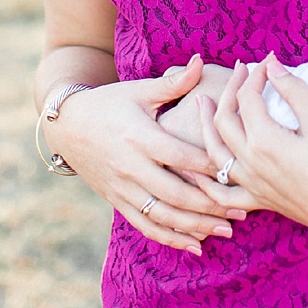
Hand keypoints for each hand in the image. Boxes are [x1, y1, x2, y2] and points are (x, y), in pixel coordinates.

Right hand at [46, 57, 245, 255]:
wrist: (66, 125)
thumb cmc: (108, 103)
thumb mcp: (138, 91)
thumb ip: (173, 83)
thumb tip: (202, 61)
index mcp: (139, 136)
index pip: (181, 157)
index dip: (211, 167)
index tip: (238, 171)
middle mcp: (131, 165)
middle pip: (177, 193)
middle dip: (212, 205)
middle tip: (241, 210)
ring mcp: (123, 187)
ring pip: (164, 216)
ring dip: (197, 226)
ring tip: (226, 230)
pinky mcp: (117, 200)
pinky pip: (146, 225)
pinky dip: (171, 238)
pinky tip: (196, 246)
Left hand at [191, 54, 307, 244]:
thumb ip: (294, 90)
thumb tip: (271, 65)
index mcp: (263, 141)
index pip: (248, 98)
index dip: (255, 75)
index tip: (267, 62)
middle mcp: (250, 163)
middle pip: (225, 119)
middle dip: (231, 90)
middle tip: (240, 70)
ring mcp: (252, 184)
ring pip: (215, 153)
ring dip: (206, 125)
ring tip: (203, 103)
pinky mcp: (259, 200)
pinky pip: (223, 195)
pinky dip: (207, 183)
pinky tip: (198, 173)